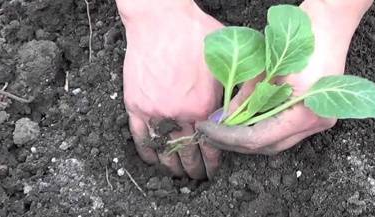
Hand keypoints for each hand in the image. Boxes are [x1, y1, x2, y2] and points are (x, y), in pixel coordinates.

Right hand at [117, 0, 222, 178]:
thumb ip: (232, 91)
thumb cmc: (196, 34)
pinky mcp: (135, 104)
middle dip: (195, 169)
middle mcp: (179, 114)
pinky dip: (146, 151)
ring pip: (164, 149)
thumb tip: (239, 113)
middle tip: (199, 176)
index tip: (215, 169)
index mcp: (203, 106)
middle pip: (187, 152)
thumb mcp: (225, 63)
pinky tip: (153, 160)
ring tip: (178, 174)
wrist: (161, 19)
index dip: (214, 161)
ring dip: (171, 166)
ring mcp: (154, 111)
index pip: (211, 145)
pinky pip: (139, 135)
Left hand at [196, 0, 372, 154]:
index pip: (258, 139)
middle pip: (269, 146)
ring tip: (227, 128)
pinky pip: (288, 129)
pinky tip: (249, 119)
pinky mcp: (319, 113)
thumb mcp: (265, 68)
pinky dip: (267, 127)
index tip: (207, 130)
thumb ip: (246, 98)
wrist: (329, 23)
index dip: (229, 137)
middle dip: (238, 142)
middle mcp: (316, 124)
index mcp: (304, 115)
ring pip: (279, 141)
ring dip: (252, 136)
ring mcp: (321, 121)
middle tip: (213, 132)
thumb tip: (223, 119)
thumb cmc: (300, 38)